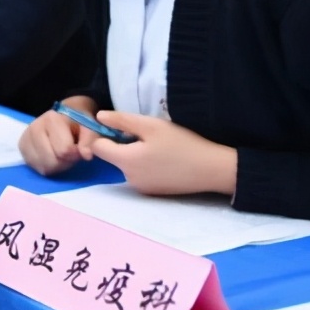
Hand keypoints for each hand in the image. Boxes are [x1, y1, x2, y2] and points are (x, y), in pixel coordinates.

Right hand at [19, 97, 102, 175]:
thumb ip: (90, 140)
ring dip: (56, 166)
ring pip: (43, 167)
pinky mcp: (21, 148)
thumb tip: (86, 155)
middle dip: (65, 161)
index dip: (75, 154)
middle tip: (69, 152)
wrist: (63, 116)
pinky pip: (36, 168)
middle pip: (52, 161)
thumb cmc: (77, 123)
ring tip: (60, 154)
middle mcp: (34, 127)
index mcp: (52, 119)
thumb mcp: (89, 128)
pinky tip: (51, 156)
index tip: (78, 147)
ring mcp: (25, 138)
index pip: (64, 150)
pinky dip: (46, 166)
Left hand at [88, 112, 236, 196]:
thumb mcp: (151, 125)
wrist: (211, 170)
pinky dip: (144, 164)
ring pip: (125, 165)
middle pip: (112, 156)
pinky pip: (138, 173)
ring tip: (156, 145)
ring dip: (133, 153)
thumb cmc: (182, 143)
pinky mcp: (152, 192)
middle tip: (145, 133)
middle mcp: (128, 178)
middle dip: (121, 143)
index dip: (103, 133)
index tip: (120, 126)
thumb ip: (122, 121)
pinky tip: (162, 158)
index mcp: (126, 161)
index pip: (97, 147)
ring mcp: (141, 188)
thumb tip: (98, 117)